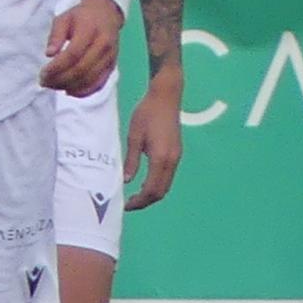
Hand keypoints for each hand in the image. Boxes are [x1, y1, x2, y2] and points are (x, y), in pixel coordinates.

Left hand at [42, 0, 123, 97]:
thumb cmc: (81, 17)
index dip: (57, 67)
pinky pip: (99, 83)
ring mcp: (110, 57)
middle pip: (82, 69)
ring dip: (70, 87)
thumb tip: (49, 54)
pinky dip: (84, 91)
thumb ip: (56, 35)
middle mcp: (103, 45)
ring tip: (53, 86)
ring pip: (90, 79)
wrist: (106, 15)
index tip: (42, 73)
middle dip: (60, 80)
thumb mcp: (64, 18)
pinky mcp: (112, 66)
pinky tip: (69, 91)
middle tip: (44, 82)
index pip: (73, 54)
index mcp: (90, 31)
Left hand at [124, 65, 184, 209]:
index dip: (140, 201)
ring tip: (134, 197)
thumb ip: (132, 160)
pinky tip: (143, 184)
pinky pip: (167, 175)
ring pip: (166, 184)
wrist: (165, 97)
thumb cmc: (146, 113)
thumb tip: (126, 181)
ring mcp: (176, 156)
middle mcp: (172, 160)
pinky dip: (156, 184)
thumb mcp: (134, 137)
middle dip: (146, 201)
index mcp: (161, 158)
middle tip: (128, 205)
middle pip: (161, 191)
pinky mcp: (176, 152)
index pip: (152, 189)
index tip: (125, 205)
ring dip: (151, 194)